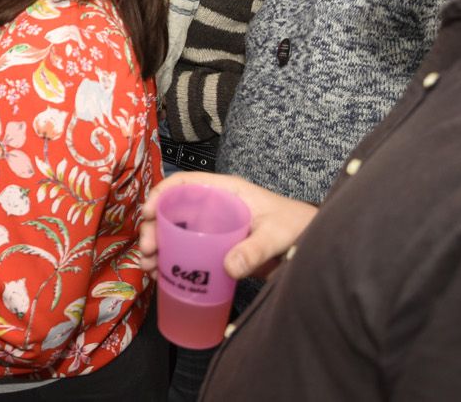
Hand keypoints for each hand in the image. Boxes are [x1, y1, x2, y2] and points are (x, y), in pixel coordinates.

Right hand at [137, 172, 317, 281]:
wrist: (312, 242)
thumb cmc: (296, 226)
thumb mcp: (277, 234)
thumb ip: (255, 249)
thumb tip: (228, 267)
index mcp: (225, 191)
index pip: (185, 183)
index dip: (161, 193)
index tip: (147, 214)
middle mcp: (213, 206)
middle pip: (173, 210)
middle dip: (153, 228)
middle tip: (148, 251)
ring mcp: (212, 228)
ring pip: (175, 232)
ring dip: (158, 248)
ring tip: (150, 268)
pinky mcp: (215, 248)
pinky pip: (187, 251)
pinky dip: (172, 262)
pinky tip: (163, 277)